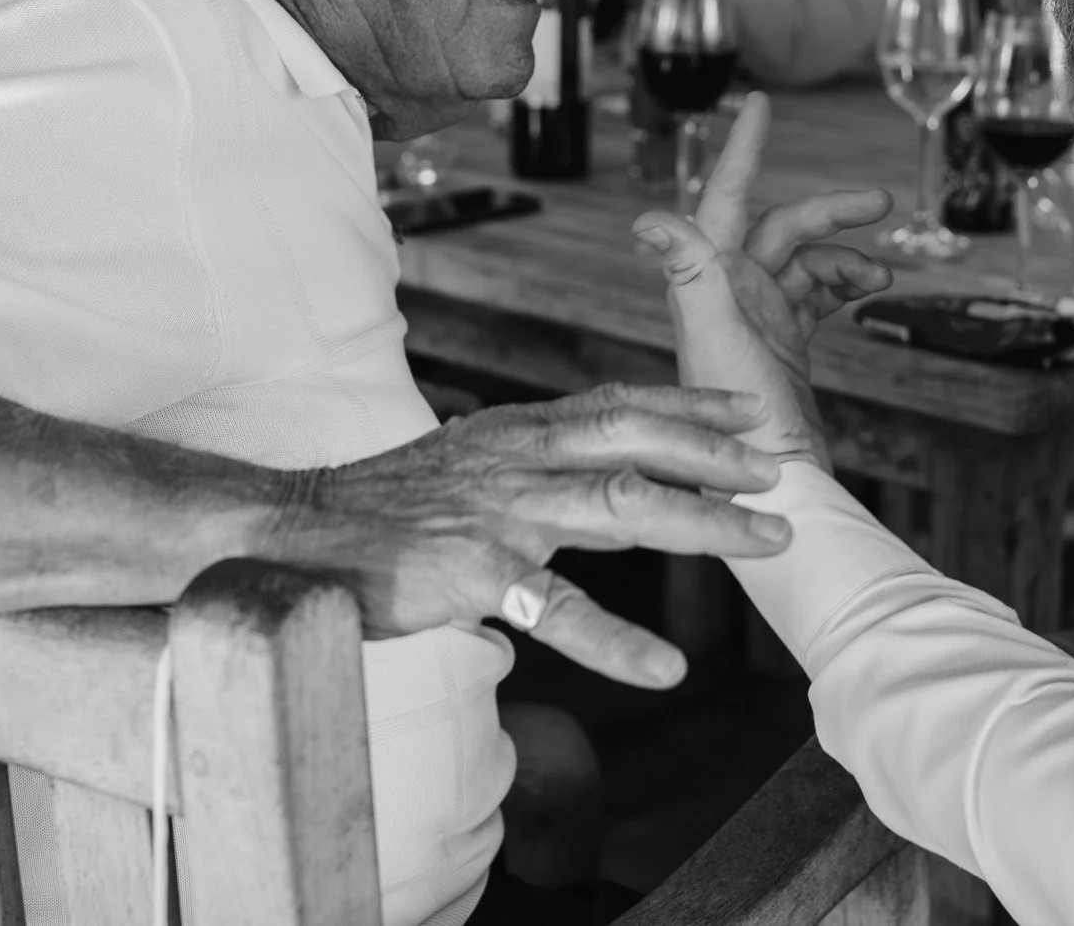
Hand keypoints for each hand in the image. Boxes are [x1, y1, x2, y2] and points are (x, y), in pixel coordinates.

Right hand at [287, 383, 792, 688]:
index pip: (619, 406)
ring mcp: (500, 512)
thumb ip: (540, 475)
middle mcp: (518, 459)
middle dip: (716, 456)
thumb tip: (607, 497)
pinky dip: (616, 641)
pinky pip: (558, 610)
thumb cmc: (388, 509)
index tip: (750, 417)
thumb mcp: (471, 469)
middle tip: (780, 476)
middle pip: (635, 442)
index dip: (690, 409)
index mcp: (518, 432)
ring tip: (765, 542)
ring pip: (619, 509)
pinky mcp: (474, 573)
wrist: (294, 532)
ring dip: (702, 523)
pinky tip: (665, 667)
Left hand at [633, 93, 892, 470]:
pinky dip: (846, 285)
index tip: (759, 102)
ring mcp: (756, 317)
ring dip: (846, 256)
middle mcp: (727, 293)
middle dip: (830, 212)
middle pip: (781, 227)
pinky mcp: (783, 344)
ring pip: (806, 261)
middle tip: (881, 203)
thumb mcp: (714, 336)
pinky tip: (872, 292)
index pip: (724, 199)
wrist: (772, 488)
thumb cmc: (736, 421)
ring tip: (882, 276)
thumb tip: (647, 217)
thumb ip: (688, 273)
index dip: (743, 150)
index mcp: (707, 282)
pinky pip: (819, 295)